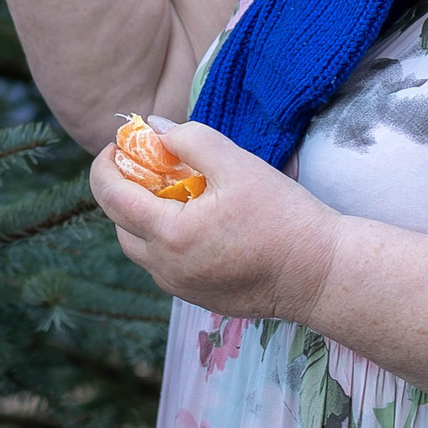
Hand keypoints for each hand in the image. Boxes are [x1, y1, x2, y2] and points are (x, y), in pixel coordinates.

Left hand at [89, 118, 345, 320]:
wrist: (322, 275)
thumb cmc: (283, 218)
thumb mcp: (237, 164)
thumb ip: (189, 139)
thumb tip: (155, 129)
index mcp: (170, 235)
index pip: (111, 197)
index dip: (105, 166)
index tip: (117, 145)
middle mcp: (167, 268)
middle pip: (120, 224)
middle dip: (124, 190)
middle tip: (148, 164)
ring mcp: (182, 288)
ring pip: (141, 248)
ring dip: (144, 217)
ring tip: (174, 191)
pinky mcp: (199, 298)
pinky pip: (165, 265)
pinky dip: (166, 238)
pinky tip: (197, 219)